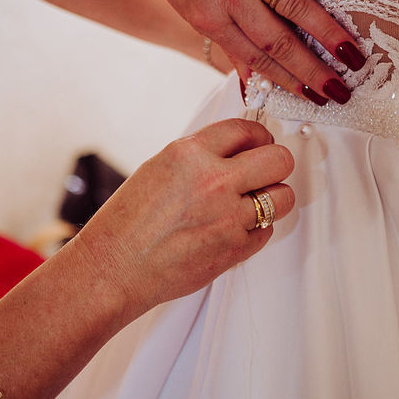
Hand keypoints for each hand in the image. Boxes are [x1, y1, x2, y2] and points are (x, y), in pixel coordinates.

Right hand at [71, 118, 294, 317]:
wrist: (115, 268)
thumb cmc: (128, 223)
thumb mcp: (159, 169)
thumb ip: (199, 157)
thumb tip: (234, 151)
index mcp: (189, 155)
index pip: (245, 129)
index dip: (258, 136)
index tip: (260, 143)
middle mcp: (213, 182)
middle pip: (278, 160)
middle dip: (276, 164)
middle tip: (266, 171)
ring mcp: (228, 217)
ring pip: (283, 198)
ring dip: (272, 198)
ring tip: (253, 203)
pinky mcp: (235, 249)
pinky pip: (266, 231)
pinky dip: (256, 229)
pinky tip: (235, 229)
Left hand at [144, 0, 365, 106]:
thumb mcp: (195, 11)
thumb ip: (228, 44)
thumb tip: (251, 85)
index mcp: (212, 19)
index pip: (259, 58)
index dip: (290, 82)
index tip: (318, 99)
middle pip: (278, 39)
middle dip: (313, 69)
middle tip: (342, 89)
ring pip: (290, 1)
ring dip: (324, 29)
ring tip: (351, 51)